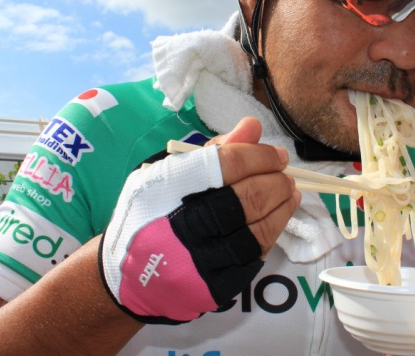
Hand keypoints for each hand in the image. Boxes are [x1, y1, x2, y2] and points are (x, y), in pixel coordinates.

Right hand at [99, 117, 300, 323]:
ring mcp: (199, 261)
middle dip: (275, 182)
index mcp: (167, 188)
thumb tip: (253, 127)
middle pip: (247, 199)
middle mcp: (183, 225)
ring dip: (281, 209)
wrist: (125, 273)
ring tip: (289, 194)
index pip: (227, 164)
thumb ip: (213, 150)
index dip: (260, 156)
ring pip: (257, 232)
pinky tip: (275, 220)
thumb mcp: (166, 172)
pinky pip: (253, 259)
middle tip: (284, 174)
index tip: (276, 155)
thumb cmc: (148, 212)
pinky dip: (270, 235)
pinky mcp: (213, 287)